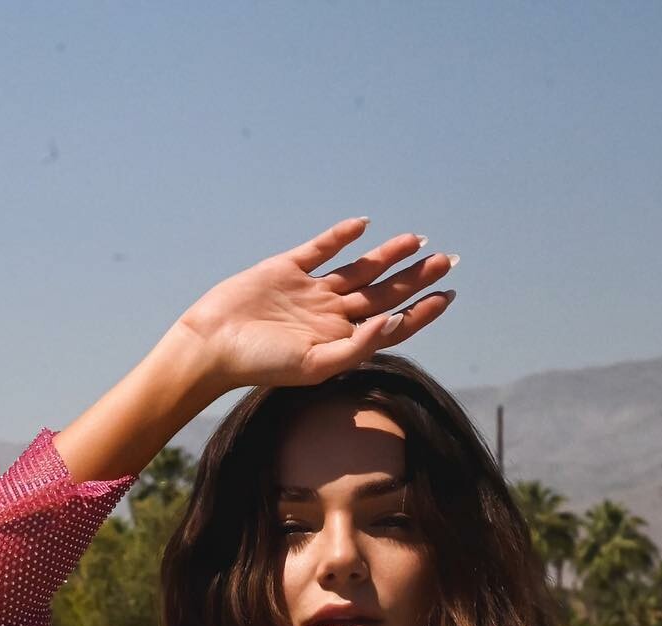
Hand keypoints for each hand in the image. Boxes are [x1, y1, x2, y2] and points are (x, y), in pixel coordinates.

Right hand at [172, 215, 457, 391]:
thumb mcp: (315, 364)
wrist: (213, 344)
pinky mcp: (288, 268)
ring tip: (417, 240)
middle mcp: (332, 315)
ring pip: (360, 270)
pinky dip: (341, 236)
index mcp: (342, 341)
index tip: (448, 295)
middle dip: (416, 278)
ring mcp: (311, 291)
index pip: (392, 324)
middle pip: (384, 293)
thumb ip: (357, 347)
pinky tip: (363, 226)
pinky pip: (321, 249)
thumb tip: (393, 323)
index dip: (422, 311)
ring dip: (388, 256)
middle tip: (448, 260)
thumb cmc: (262, 364)